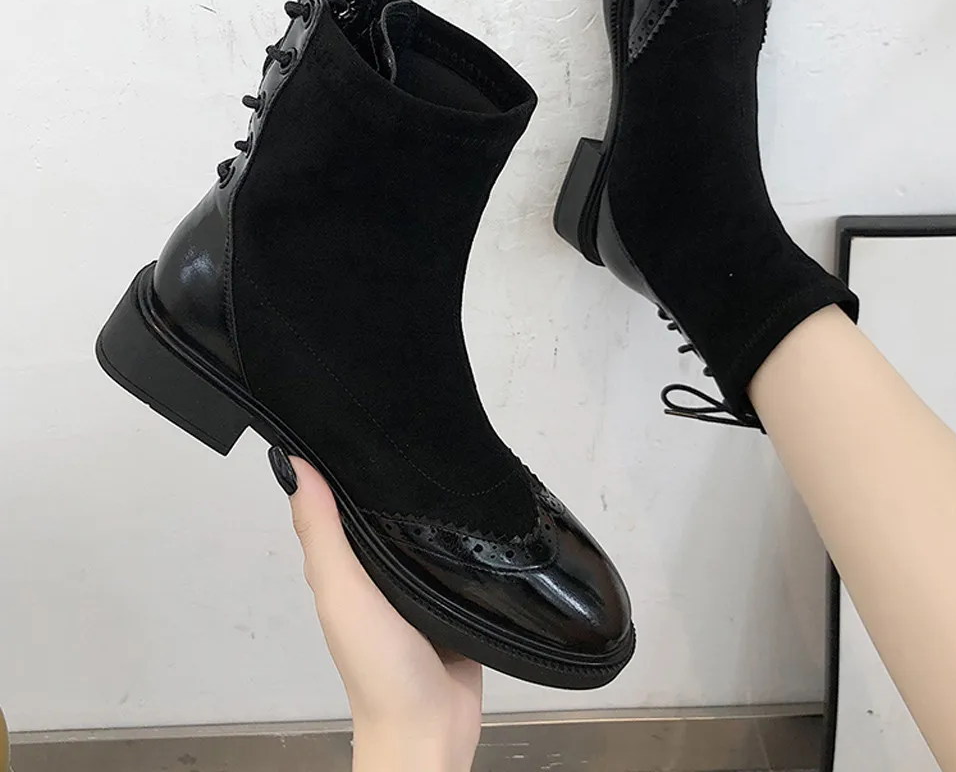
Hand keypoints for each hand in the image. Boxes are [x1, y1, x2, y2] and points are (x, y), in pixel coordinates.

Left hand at [269, 448, 481, 771]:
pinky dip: (463, 531)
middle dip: (396, 472)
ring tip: (453, 449)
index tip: (357, 411)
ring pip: (422, 528)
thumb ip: (322, 533)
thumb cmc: (378, 663)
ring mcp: (418, 581)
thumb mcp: (341, 593)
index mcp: (345, 566)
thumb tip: (293, 463)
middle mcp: (378, 569)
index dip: (341, 460)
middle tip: (418, 420)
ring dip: (433, 499)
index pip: (339, 500)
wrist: (433, 727)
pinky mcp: (455, 592)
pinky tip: (480, 502)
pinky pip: (457, 553)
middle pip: (384, 510)